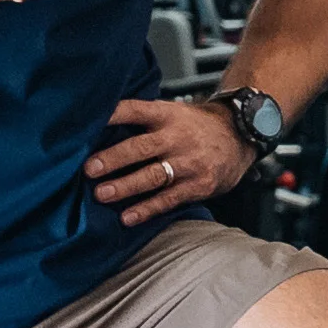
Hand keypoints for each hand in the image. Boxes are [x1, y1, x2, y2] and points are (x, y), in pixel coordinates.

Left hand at [88, 97, 250, 225]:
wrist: (239, 137)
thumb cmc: (196, 127)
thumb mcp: (172, 112)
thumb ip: (143, 120)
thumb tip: (98, 131)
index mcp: (166, 115)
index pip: (135, 110)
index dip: (112, 115)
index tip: (88, 123)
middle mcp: (178, 137)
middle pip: (141, 147)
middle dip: (114, 159)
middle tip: (90, 169)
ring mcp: (189, 162)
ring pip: (153, 175)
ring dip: (125, 186)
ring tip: (102, 194)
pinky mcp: (198, 185)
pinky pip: (168, 199)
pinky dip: (147, 209)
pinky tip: (128, 216)